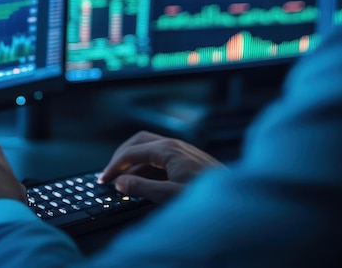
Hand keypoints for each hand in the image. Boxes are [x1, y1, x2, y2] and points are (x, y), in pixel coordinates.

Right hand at [98, 131, 224, 203]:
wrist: (238, 200)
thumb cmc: (207, 197)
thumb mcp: (171, 196)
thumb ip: (143, 189)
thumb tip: (120, 183)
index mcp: (168, 149)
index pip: (131, 152)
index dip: (115, 166)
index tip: (104, 179)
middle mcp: (174, 144)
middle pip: (138, 141)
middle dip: (122, 156)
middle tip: (110, 173)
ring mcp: (182, 149)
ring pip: (150, 147)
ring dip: (134, 160)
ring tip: (124, 178)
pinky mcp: (188, 158)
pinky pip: (160, 155)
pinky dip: (147, 165)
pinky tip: (145, 180)